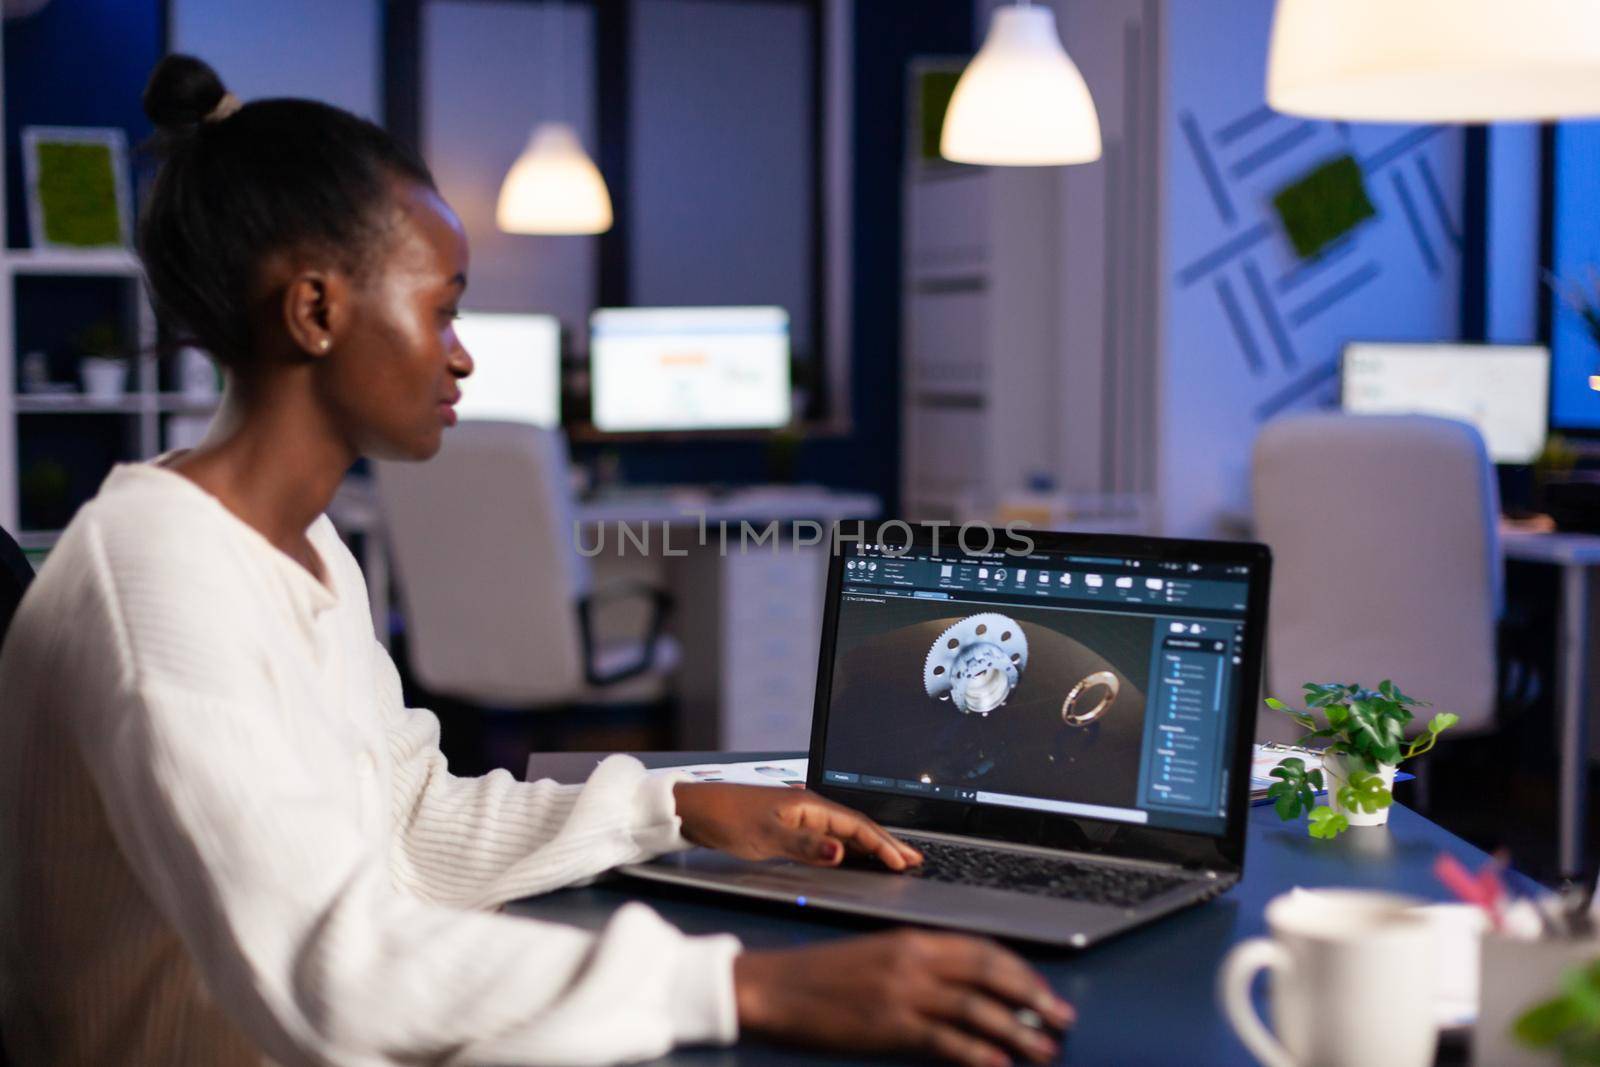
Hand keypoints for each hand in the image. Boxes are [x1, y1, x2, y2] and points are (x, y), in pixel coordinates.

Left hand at [671, 782, 921, 869]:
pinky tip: (853, 855)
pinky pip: (829, 836)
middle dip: (886, 843)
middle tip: (914, 860)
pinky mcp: (789, 826)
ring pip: (844, 831)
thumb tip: (842, 850)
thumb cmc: (727, 820)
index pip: (856, 826)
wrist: (694, 811)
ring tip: (894, 858)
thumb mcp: (766, 837)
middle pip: (856, 826)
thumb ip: (806, 845)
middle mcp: (809, 807)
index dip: (882, 844)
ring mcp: (799, 816)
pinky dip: (848, 846)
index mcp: (809, 805)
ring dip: (870, 845)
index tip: (904, 862)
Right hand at [734, 929, 1073, 1066]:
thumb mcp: (876, 958)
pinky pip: (946, 1040)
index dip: (1019, 970)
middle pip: (990, 973)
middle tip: (1061, 1017)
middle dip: (1032, 996)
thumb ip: (918, 967)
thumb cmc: (820, 976)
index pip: (981, 948)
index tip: (1042, 990)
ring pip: (977, 1008)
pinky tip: (999, 1064)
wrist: (774, 986)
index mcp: (912, 939)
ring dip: (1017, 1029)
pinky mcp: (890, 1024)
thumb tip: (965, 990)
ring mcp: (903, 992)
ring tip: (1043, 1048)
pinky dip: (978, 1053)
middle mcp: (914, 959)